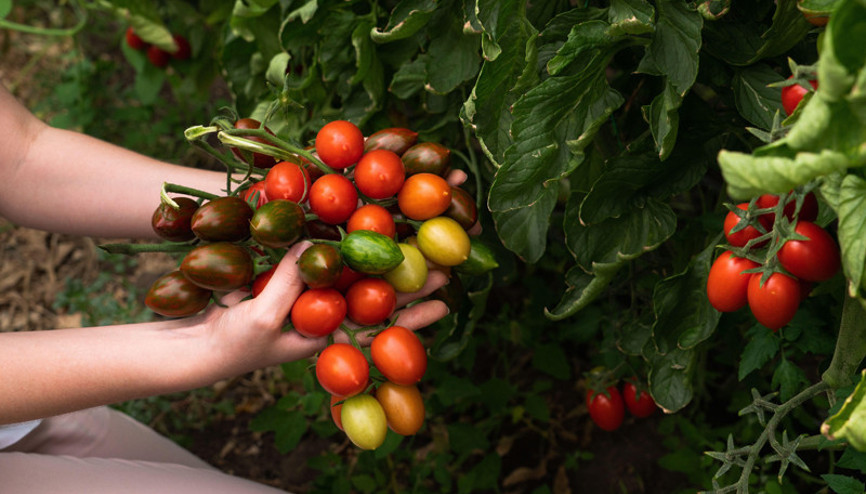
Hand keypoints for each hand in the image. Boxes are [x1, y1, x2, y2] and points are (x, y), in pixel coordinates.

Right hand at [191, 241, 448, 378]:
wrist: (195, 342)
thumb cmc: (230, 343)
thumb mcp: (262, 317)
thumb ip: (289, 284)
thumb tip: (312, 246)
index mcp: (329, 332)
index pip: (379, 325)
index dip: (411, 315)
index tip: (444, 302)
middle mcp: (326, 309)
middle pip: (376, 291)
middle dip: (410, 276)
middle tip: (447, 258)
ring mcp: (310, 289)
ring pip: (354, 266)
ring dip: (383, 248)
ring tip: (417, 231)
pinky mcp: (290, 270)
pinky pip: (318, 250)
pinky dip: (335, 234)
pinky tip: (359, 213)